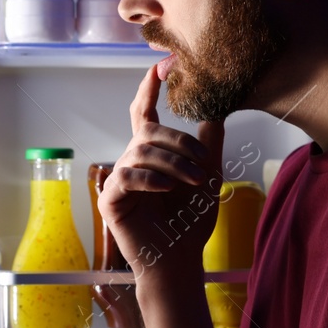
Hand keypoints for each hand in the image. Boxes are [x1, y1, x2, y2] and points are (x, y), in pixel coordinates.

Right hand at [98, 62, 225, 276]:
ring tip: (195, 180)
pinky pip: (126, 177)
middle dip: (178, 142)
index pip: (144, 115)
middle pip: (148, 133)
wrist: (180, 259)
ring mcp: (117, 182)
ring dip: (173, 163)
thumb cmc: (189, 221)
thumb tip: (216, 107)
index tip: (158, 68)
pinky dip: (150, 179)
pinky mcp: (111, 201)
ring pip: (141, 153)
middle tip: (202, 161)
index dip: (148, 91)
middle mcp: (130, 163)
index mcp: (150, 155)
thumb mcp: (207, 174)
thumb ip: (208, 142)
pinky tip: (168, 187)